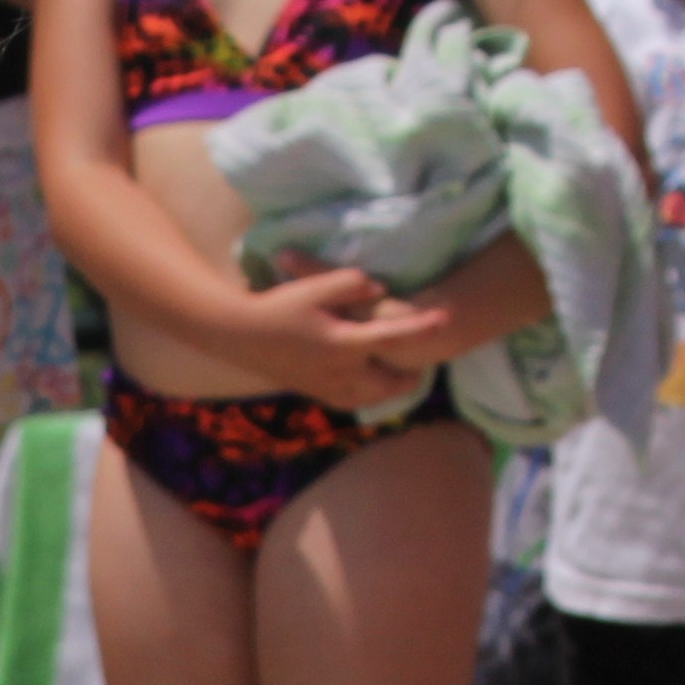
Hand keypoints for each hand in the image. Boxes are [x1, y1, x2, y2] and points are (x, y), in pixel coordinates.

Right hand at [230, 263, 451, 412]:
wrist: (238, 336)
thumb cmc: (277, 307)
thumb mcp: (315, 287)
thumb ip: (350, 285)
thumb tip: (379, 288)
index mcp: (343, 344)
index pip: (393, 336)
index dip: (422, 328)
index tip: (447, 321)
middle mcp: (339, 372)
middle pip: (388, 383)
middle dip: (409, 376)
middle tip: (423, 364)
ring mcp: (325, 386)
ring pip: (370, 397)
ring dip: (388, 389)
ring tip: (401, 377)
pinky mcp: (313, 391)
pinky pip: (349, 400)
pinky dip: (364, 394)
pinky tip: (366, 385)